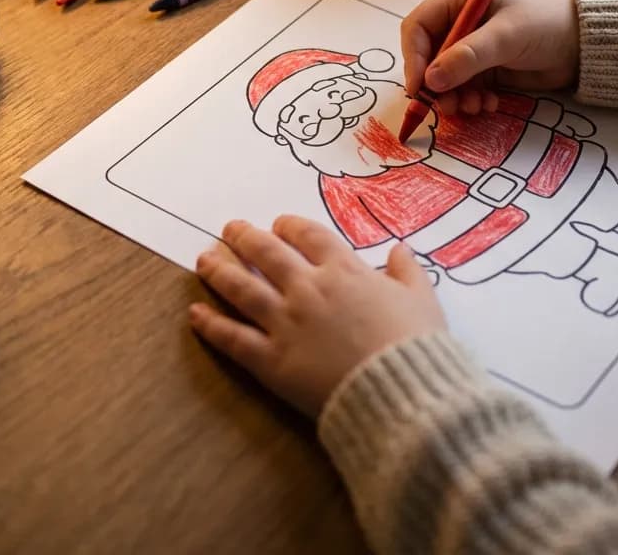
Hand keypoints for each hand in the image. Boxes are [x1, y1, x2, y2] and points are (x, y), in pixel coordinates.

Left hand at [190, 217, 445, 416]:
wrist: (400, 393)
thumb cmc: (415, 344)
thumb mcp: (422, 299)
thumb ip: (408, 271)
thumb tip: (401, 248)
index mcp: (344, 270)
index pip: (308, 235)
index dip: (289, 226)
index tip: (279, 225)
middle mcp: (308, 289)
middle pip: (267, 253)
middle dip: (245, 237)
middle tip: (229, 229)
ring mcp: (285, 323)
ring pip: (242, 289)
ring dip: (219, 271)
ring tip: (204, 259)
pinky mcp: (272, 361)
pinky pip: (233, 339)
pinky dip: (211, 325)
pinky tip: (194, 314)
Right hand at [401, 0, 579, 115]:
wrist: (582, 44)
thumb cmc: (545, 24)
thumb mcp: (506, 36)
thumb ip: (468, 56)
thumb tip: (431, 80)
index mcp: (458, 1)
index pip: (418, 27)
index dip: (414, 57)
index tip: (420, 86)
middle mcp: (460, 23)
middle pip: (428, 57)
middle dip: (436, 84)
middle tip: (448, 106)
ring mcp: (472, 48)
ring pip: (445, 78)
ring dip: (454, 96)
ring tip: (474, 107)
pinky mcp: (485, 70)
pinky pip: (464, 89)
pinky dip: (471, 100)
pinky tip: (489, 104)